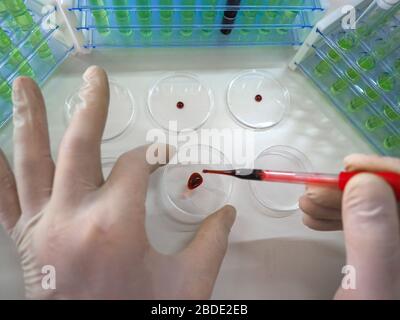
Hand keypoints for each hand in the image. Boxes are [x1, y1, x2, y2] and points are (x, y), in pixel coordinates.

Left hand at [0, 66, 235, 298]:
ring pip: (33, 163)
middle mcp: (72, 217)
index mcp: (115, 224)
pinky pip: (4, 201)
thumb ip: (211, 242)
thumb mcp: (188, 283)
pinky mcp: (26, 243)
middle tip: (96, 77)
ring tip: (22, 83)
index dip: (156, 153)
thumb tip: (227, 212)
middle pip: (81, 146)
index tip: (166, 154)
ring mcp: (41, 228)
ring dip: (30, 120)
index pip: (136, 166)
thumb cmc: (143, 315)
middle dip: (92, 107)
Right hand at [300, 154, 399, 298]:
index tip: (350, 167)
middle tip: (313, 191)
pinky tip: (317, 220)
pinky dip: (341, 219)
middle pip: (394, 201)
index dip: (387, 173)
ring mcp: (398, 256)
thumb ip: (375, 236)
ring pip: (378, 212)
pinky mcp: (387, 260)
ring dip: (340, 203)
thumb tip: (365, 184)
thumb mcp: (368, 289)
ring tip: (307, 206)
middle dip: (351, 190)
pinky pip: (368, 228)